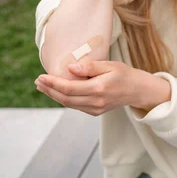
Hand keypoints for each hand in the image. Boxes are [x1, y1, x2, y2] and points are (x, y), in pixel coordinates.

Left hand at [34, 60, 168, 115]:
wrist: (138, 90)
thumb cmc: (125, 74)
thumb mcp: (110, 65)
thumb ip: (90, 66)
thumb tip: (70, 67)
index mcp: (98, 89)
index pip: (69, 88)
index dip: (53, 83)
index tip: (41, 77)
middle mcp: (95, 102)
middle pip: (65, 98)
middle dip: (49, 90)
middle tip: (38, 81)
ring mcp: (95, 109)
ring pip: (68, 104)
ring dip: (54, 95)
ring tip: (43, 86)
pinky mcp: (95, 112)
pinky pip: (75, 106)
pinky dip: (63, 99)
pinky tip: (58, 91)